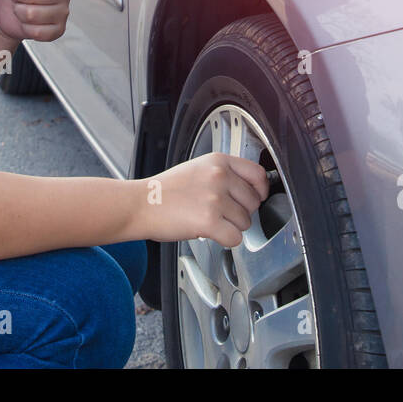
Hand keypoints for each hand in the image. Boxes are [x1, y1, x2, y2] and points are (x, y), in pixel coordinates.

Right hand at [135, 152, 269, 248]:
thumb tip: (249, 188)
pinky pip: (235, 238)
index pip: (258, 174)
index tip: (258, 196)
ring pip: (245, 222)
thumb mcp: (198, 168)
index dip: (261, 189)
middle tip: (222, 213)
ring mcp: (215, 199)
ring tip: (210, 220)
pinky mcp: (209, 222)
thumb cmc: (166, 190)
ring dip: (232, 226)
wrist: (141, 204)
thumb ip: (224, 173)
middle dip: (242, 211)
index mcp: (218, 161)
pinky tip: (211, 233)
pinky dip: (226, 240)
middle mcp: (219, 177)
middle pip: (254, 201)